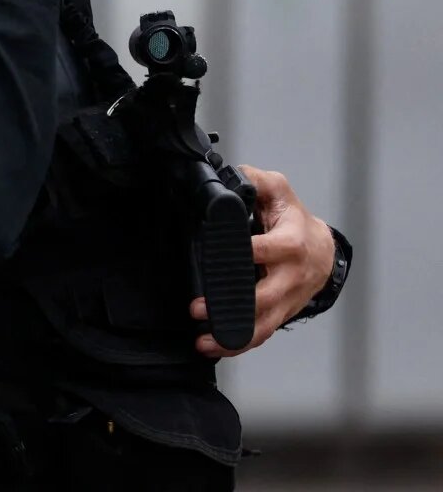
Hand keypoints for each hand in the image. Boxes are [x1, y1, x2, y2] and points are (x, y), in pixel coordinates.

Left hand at [190, 166, 336, 357]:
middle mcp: (291, 275)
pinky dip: (240, 343)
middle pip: (266, 296)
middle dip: (233, 305)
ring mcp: (288, 298)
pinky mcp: (281, 312)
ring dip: (234, 336)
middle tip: (199, 309)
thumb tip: (236, 174)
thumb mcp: (278, 191)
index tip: (222, 257)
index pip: (270, 249)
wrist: (323, 251)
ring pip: (265, 323)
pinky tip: (216, 347)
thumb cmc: (293, 220)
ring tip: (205, 342)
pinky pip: (262, 332)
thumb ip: (257, 180)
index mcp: (291, 243)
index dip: (250, 252)